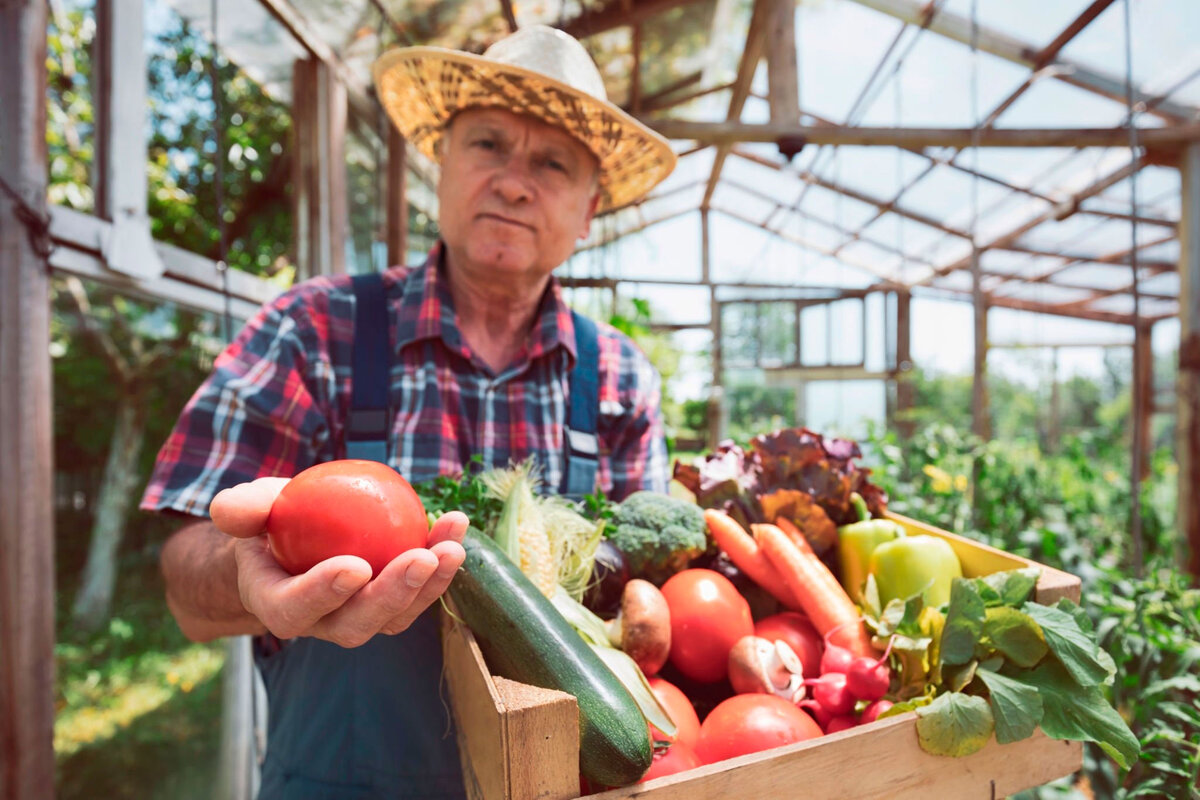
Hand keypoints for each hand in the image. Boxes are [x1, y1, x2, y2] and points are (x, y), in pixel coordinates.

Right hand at [209, 477, 466, 646]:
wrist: (296, 536)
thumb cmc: (271, 521)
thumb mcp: (252, 508)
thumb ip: (241, 509)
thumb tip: (230, 512)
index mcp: (278, 604)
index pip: (295, 610)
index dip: (323, 593)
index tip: (354, 566)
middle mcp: (322, 622)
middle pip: (357, 624)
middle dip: (392, 595)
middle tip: (420, 558)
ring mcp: (362, 617)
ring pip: (398, 616)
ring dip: (430, 584)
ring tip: (452, 546)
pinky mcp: (394, 604)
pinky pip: (421, 591)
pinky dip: (442, 563)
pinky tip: (456, 528)